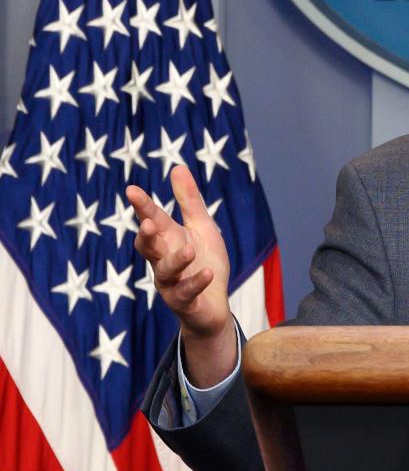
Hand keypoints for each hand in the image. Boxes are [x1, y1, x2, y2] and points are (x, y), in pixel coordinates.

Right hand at [126, 164, 235, 384]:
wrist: (214, 304)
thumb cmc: (205, 261)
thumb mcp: (201, 226)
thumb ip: (189, 200)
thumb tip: (177, 166)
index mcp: (167, 240)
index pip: (152, 220)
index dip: (142, 206)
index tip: (132, 190)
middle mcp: (162, 260)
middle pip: (148, 247)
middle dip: (146, 235)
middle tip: (148, 222)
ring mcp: (171, 283)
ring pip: (164, 272)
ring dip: (175, 260)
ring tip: (189, 249)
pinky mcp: (184, 302)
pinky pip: (186, 293)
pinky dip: (195, 282)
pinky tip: (207, 273)